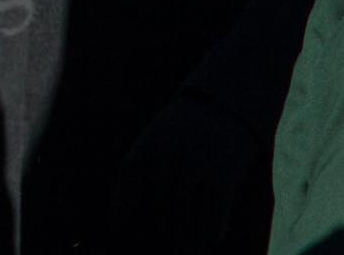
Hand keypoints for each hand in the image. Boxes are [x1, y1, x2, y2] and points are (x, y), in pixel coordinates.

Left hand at [105, 93, 262, 250]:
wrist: (225, 104)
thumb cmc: (186, 127)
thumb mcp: (158, 137)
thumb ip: (145, 165)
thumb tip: (132, 205)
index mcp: (151, 145)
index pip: (129, 183)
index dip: (121, 207)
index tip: (117, 227)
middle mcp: (171, 158)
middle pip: (156, 206)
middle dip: (154, 227)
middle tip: (155, 240)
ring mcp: (198, 169)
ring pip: (186, 218)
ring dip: (185, 238)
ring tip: (183, 247)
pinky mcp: (223, 177)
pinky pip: (214, 215)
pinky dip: (211, 231)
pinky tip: (211, 238)